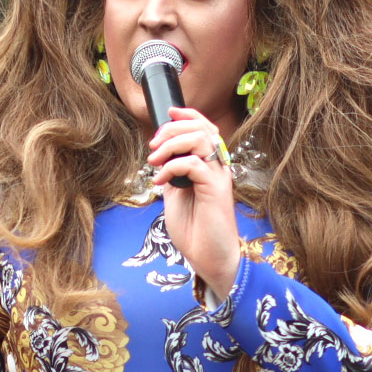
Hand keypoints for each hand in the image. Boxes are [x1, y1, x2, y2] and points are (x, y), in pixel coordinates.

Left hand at [148, 108, 241, 297]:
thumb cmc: (195, 230)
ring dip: (171, 145)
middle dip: (172, 130)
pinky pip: (194, 163)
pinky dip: (172, 167)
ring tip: (155, 162)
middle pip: (202, 127)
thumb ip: (172, 173)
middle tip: (153, 147)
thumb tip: (160, 155)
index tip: (167, 114)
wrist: (209, 257)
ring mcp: (218, 176)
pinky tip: (161, 182)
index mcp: (209, 166)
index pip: (205, 128)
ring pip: (200, 139)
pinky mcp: (216, 189)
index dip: (187, 115)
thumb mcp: (175, 194)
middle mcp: (217, 167)